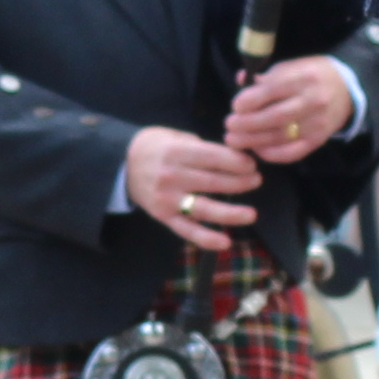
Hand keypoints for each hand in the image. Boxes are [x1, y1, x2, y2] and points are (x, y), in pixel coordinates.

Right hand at [123, 123, 262, 244]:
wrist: (121, 164)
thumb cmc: (154, 146)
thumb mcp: (174, 135)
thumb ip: (201, 146)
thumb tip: (234, 156)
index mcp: (176, 152)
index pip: (213, 157)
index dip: (236, 162)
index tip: (251, 164)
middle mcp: (171, 176)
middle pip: (212, 182)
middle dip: (239, 182)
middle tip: (256, 181)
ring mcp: (167, 199)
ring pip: (204, 208)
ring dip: (230, 213)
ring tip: (251, 214)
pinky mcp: (163, 216)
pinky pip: (186, 230)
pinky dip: (206, 238)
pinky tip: (225, 242)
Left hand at [221, 57, 352, 167]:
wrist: (348, 88)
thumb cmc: (312, 74)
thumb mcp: (291, 66)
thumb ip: (266, 76)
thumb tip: (240, 81)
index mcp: (302, 77)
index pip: (272, 90)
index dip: (250, 100)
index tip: (235, 106)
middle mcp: (312, 100)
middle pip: (275, 116)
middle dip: (247, 124)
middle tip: (229, 126)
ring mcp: (317, 123)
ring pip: (281, 136)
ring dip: (253, 141)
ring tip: (234, 140)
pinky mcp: (319, 140)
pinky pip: (293, 152)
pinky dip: (272, 154)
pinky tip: (257, 150)